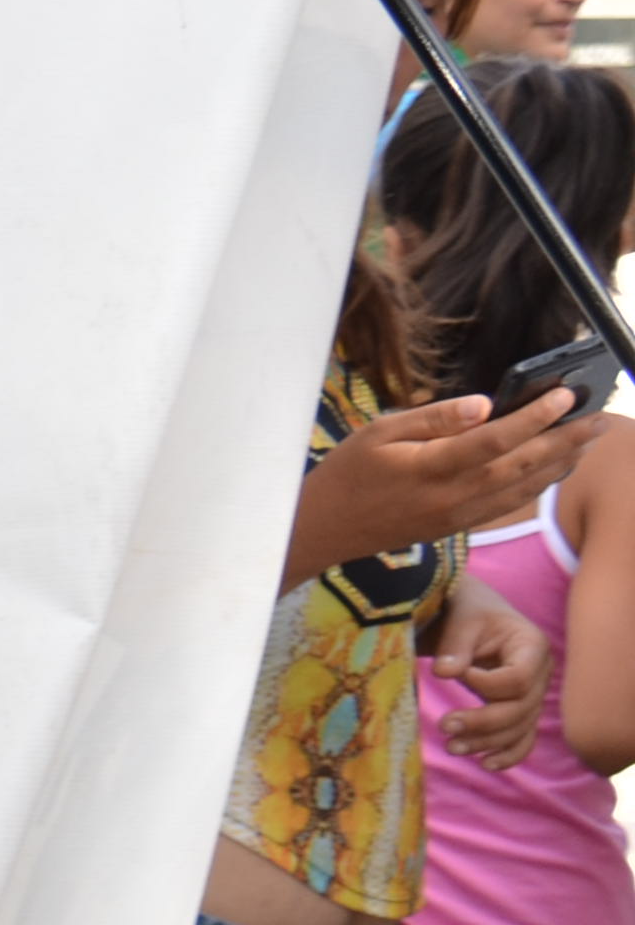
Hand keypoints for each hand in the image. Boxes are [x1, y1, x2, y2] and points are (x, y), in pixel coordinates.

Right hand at [287, 388, 588, 585]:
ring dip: (561, 463)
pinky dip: (538, 484)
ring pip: (523, 489)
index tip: (566, 394)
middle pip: (522, 466)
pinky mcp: (456, 526)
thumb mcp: (379, 432)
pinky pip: (508, 504)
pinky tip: (554, 467)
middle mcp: (451, 496)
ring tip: (590, 439)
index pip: (496, 440)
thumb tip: (484, 404)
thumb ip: (434, 418)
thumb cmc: (348, 472)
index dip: (535, 417)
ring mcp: (456, 516)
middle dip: (567, 440)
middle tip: (602, 417)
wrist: (323, 529)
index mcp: (430, 468)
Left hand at [434, 578, 554, 769]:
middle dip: (483, 722)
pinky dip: (508, 754)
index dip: (487, 685)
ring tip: (452, 748)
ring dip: (487, 742)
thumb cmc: (467, 611)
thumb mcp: (461, 618)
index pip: (517, 679)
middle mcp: (539, 672)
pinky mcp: (519, 708)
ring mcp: (532, 693)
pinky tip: (486, 765)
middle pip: (520, 709)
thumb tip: (445, 673)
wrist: (470, 614)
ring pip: (519, 728)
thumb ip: (455, 645)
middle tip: (444, 726)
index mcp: (531, 646)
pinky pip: (523, 737)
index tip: (459, 676)